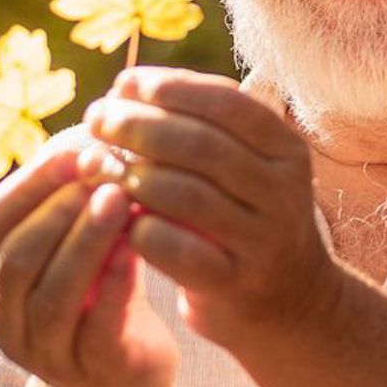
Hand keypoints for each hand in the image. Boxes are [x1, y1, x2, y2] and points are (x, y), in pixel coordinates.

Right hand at [0, 144, 179, 386]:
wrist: (123, 369)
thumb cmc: (97, 286)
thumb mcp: (72, 239)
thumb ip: (69, 195)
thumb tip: (92, 126)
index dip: (27, 185)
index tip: (74, 145)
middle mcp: (1, 320)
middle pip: (16, 259)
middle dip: (58, 208)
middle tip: (102, 167)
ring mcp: (43, 352)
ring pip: (52, 294)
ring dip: (85, 240)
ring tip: (119, 199)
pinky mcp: (93, 371)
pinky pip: (96, 329)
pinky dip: (114, 286)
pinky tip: (135, 251)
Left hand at [78, 66, 343, 352]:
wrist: (288, 302)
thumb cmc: (244, 218)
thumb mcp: (245, 166)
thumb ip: (199, 127)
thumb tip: (126, 86)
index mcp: (286, 150)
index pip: (227, 103)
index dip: (171, 88)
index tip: (124, 83)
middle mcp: (283, 192)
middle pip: (202, 146)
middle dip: (139, 126)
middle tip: (97, 121)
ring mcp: (263, 239)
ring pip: (188, 194)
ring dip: (133, 176)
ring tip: (98, 167)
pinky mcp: (236, 283)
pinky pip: (179, 249)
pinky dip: (141, 229)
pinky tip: (120, 221)